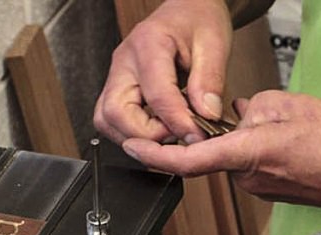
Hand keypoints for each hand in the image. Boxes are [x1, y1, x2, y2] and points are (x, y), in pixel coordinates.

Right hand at [94, 0, 232, 144]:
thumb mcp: (214, 44)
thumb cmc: (197, 20)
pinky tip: (157, 128)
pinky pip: (111, 120)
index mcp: (148, 43)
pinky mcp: (116, 89)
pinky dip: (132, 132)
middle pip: (115, 113)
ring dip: (136, 137)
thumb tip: (206, 115)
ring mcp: (115, 77)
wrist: (187, 10)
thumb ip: (210, 80)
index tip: (196, 134)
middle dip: (147, 134)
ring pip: (106, 121)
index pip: (156, 95)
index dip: (176, 121)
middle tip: (178, 135)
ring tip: (168, 133)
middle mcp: (123, 62)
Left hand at [121, 91, 320, 212]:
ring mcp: (258, 189)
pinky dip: (262, 149)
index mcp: (248, 155)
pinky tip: (293, 142)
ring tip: (292, 130)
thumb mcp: (293, 105)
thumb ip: (254, 105)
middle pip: (216, 149)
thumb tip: (239, 113)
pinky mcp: (268, 192)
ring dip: (251, 138)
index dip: (154, 155)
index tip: (132, 148)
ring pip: (236, 155)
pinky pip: (252, 165)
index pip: (188, 159)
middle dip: (230, 128)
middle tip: (268, 115)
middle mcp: (247, 179)